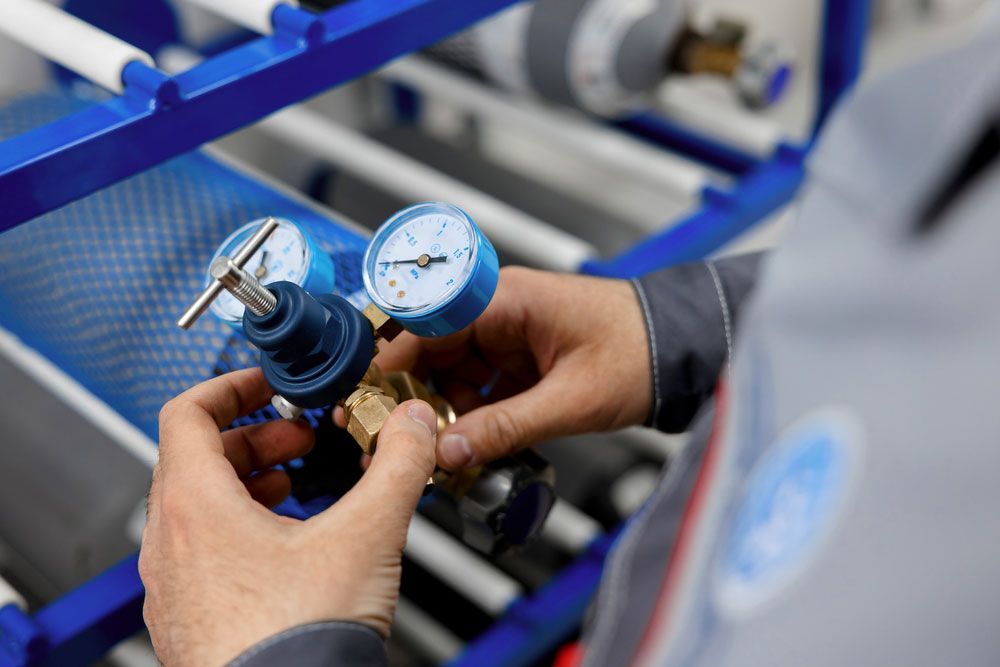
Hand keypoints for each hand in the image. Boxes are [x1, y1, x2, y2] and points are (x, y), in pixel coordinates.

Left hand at [140, 368, 437, 665]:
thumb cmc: (300, 642)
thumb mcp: (366, 536)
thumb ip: (397, 467)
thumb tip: (413, 426)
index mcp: (197, 509)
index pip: (186, 414)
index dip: (230, 386)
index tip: (266, 385)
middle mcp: (171, 546)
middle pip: (193, 460)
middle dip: (253, 439)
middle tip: (298, 440)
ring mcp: (173, 588)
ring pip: (195, 509)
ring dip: (245, 483)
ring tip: (295, 488)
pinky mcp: (188, 621)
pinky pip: (200, 553)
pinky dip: (236, 529)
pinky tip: (287, 548)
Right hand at [374, 266, 651, 469]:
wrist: (682, 351)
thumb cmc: (640, 350)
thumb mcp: (569, 399)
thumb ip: (505, 428)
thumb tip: (446, 453)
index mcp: (504, 300)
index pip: (425, 322)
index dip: (390, 360)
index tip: (366, 396)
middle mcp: (498, 312)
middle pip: (430, 352)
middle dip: (411, 396)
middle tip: (392, 438)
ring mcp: (508, 336)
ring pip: (451, 374)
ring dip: (441, 411)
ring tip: (428, 450)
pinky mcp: (520, 360)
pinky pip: (478, 387)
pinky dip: (470, 415)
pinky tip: (462, 445)